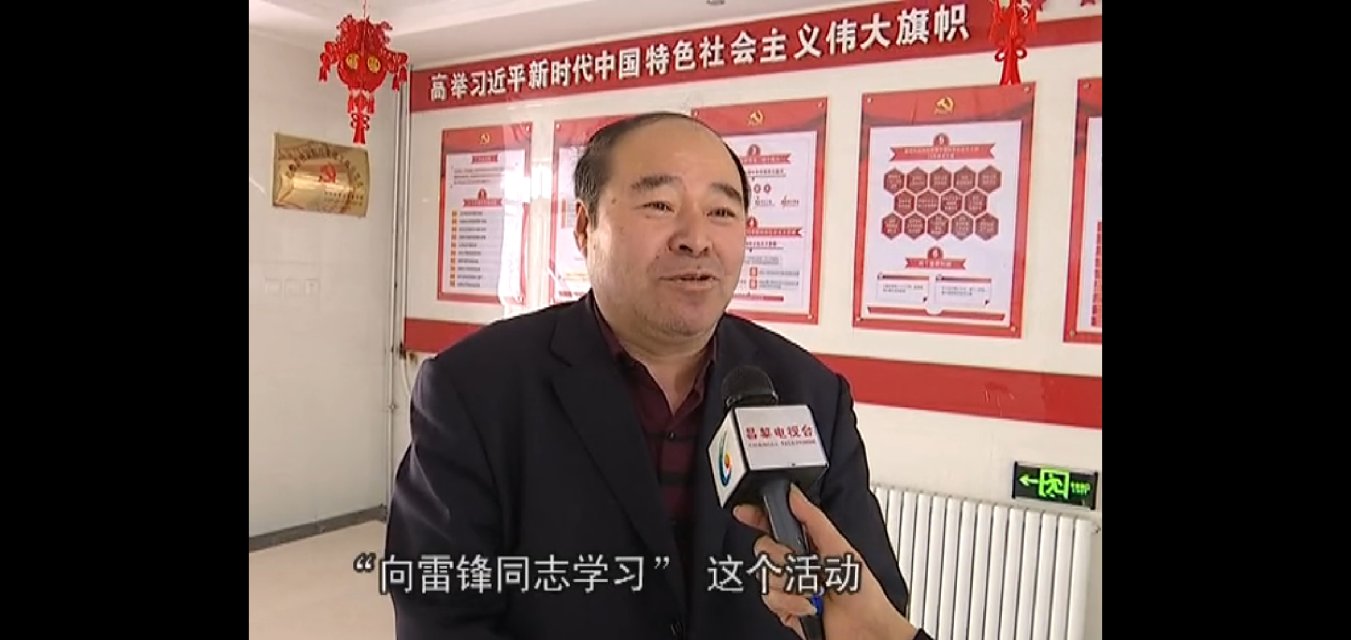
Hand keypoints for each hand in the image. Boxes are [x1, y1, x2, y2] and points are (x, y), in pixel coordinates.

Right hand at [733, 485, 918, 639]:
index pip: (774, 524)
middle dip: (783, 558)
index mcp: (808, 544)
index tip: (744, 512)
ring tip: (813, 589)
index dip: (757, 516)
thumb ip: (813, 518)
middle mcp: (795, 564)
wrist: (864, 630)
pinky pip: (770, 598)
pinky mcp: (784, 608)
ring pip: (765, 575)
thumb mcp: (839, 546)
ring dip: (791, 584)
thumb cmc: (862, 592)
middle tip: (802, 564)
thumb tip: (794, 494)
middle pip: (764, 549)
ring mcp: (788, 587)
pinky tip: (809, 605)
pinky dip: (791, 603)